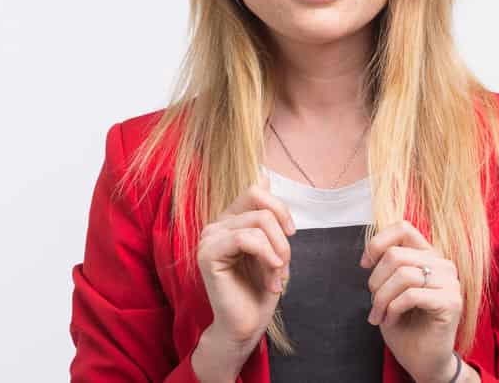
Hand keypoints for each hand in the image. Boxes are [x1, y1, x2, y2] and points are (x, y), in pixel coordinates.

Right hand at [196, 171, 295, 349]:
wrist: (246, 325)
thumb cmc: (259, 289)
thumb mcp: (273, 246)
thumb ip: (266, 214)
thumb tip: (263, 174)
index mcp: (230, 220)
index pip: (256, 190)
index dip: (279, 208)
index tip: (291, 233)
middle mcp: (216, 225)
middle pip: (261, 207)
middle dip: (282, 237)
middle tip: (283, 265)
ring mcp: (209, 238)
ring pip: (258, 222)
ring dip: (277, 252)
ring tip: (276, 277)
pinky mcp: (207, 254)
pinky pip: (245, 238)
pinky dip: (266, 255)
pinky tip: (271, 275)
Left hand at [360, 220, 463, 382]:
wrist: (422, 360)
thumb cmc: (405, 325)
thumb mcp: (389, 289)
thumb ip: (387, 266)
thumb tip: (369, 254)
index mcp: (428, 256)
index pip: (403, 228)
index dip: (377, 242)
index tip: (364, 264)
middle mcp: (442, 264)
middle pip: (396, 254)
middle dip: (375, 281)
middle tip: (373, 303)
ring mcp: (450, 282)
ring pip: (403, 274)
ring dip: (382, 298)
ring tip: (379, 315)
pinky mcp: (451, 302)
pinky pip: (412, 295)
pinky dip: (393, 308)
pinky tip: (391, 320)